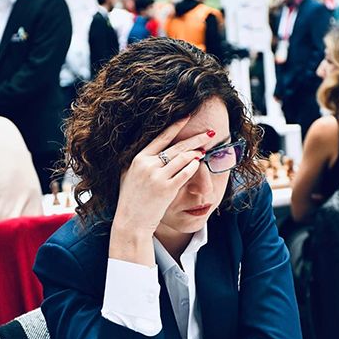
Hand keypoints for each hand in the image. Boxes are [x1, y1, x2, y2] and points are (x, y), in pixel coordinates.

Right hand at [109, 120, 208, 262]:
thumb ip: (139, 162)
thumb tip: (151, 151)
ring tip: (205, 149)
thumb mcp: (129, 176)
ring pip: (182, 158)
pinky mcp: (166, 189)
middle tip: (209, 133)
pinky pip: (185, 173)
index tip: (187, 117)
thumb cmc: (131, 200)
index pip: (161, 137)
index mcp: (138, 159)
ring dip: (196, 152)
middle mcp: (147, 164)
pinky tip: (200, 162)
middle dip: (195, 138)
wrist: (130, 222)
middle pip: (176, 146)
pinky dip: (193, 166)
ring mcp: (157, 176)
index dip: (176, 126)